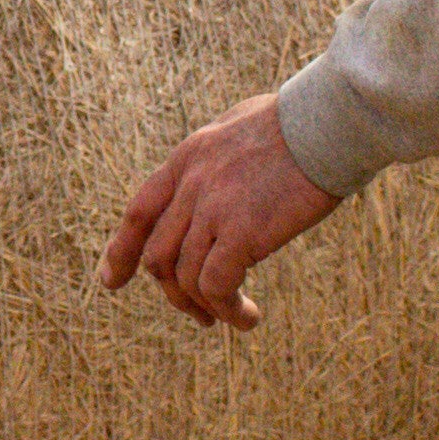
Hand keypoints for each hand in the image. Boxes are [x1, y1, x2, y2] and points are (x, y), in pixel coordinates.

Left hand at [101, 91, 340, 331]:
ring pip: (185, 278)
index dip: (120, 252)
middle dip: (172, 293)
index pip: (139, 212)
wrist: (328, 121)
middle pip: (157, 255)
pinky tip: (248, 317)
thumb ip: (217, 158)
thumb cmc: (298, 123)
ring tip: (236, 317)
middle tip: (199, 314)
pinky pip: (216, 286)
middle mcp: (191, 184)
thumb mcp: (237, 129)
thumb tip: (221, 179)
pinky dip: (228, 310)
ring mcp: (212, 207)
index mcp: (187, 158)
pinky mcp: (241, 230)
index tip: (110, 281)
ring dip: (206, 308)